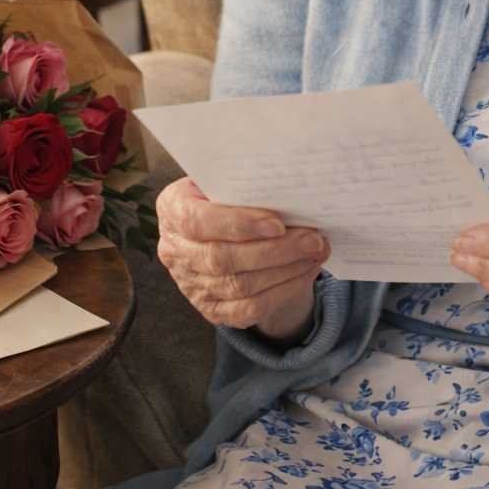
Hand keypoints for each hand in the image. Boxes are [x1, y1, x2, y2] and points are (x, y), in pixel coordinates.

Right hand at [156, 177, 328, 341]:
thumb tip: (286, 191)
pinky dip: (282, 292)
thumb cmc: (224, 193)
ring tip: (315, 253)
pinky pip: (247, 309)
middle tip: (313, 239)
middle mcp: (174, 250)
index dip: (237, 225)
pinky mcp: (210, 308)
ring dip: (285, 272)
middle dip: (275, 251)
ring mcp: (190, 284)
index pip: (198, 222)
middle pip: (223, 259)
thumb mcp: (223, 178)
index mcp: (172, 209)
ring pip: (239, 287)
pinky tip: (305, 272)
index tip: (277, 223)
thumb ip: (242, 184)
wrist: (219, 225)